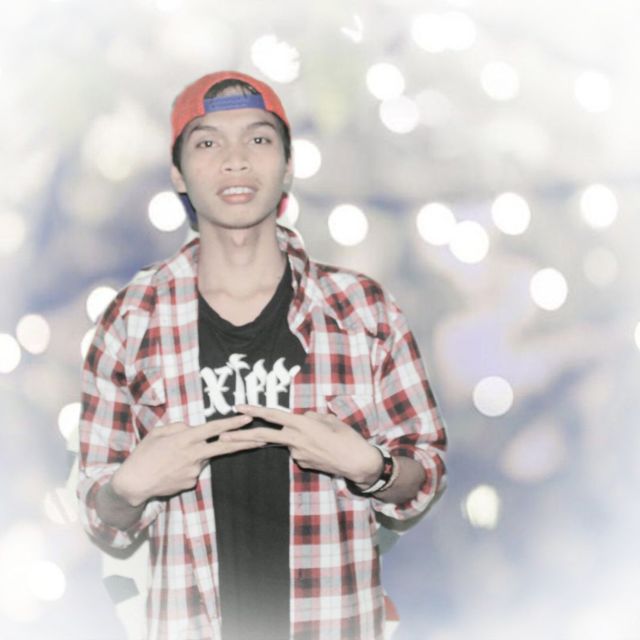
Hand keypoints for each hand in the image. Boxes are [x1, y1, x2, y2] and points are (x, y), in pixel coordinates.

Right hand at [112, 414, 257, 505]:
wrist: (134, 484)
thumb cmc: (143, 455)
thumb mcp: (158, 433)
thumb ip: (178, 427)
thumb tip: (192, 427)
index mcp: (185, 439)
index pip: (214, 429)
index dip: (232, 423)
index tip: (248, 419)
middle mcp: (193, 455)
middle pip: (225, 447)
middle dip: (245, 442)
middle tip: (263, 438)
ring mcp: (194, 471)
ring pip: (202, 458)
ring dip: (195, 455)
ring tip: (170, 459)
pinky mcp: (191, 483)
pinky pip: (194, 471)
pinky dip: (186, 467)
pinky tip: (170, 470)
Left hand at [219, 404, 381, 484]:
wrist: (357, 463)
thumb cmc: (348, 438)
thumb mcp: (330, 420)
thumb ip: (313, 417)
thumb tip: (303, 418)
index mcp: (302, 424)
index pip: (273, 416)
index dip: (255, 411)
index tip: (238, 408)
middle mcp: (296, 439)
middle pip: (264, 436)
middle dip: (241, 437)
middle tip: (223, 437)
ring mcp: (298, 454)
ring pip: (289, 441)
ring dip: (295, 438)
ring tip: (322, 440)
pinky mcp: (302, 464)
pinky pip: (299, 450)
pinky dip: (306, 447)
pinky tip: (323, 448)